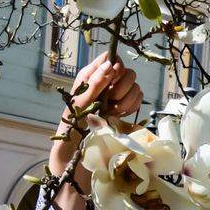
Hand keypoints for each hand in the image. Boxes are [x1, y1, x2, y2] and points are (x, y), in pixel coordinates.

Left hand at [51, 55, 141, 175]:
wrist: (77, 151)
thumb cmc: (72, 126)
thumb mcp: (81, 103)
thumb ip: (96, 83)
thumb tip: (111, 64)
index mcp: (91, 76)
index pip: (111, 58)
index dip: (117, 66)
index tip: (113, 79)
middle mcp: (105, 83)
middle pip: (128, 72)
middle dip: (122, 88)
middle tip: (111, 101)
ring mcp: (116, 97)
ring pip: (135, 87)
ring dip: (127, 101)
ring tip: (113, 112)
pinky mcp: (124, 109)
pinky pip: (137, 101)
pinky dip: (131, 108)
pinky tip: (119, 116)